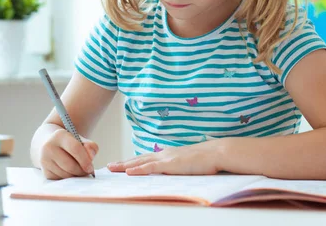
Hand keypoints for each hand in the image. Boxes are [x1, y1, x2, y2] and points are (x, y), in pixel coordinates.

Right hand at [39, 128, 97, 179]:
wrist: (50, 144)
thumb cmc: (69, 143)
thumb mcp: (80, 140)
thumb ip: (90, 146)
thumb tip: (91, 157)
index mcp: (60, 135)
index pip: (75, 148)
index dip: (85, 160)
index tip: (91, 168)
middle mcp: (49, 147)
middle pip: (70, 165)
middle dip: (81, 171)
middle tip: (87, 171)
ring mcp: (45, 160)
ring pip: (65, 175)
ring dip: (75, 176)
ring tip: (79, 170)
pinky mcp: (45, 172)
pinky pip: (60, 180)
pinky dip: (68, 179)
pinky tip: (69, 172)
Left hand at [107, 141, 221, 175]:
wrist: (216, 152)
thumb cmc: (206, 159)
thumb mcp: (188, 163)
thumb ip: (179, 166)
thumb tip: (175, 171)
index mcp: (168, 154)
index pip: (146, 158)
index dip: (133, 162)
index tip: (121, 164)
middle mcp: (164, 154)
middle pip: (139, 159)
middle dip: (123, 163)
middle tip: (109, 166)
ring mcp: (166, 158)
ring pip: (140, 162)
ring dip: (125, 165)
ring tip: (112, 168)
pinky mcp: (170, 164)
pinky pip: (150, 167)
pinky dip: (138, 169)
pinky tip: (128, 172)